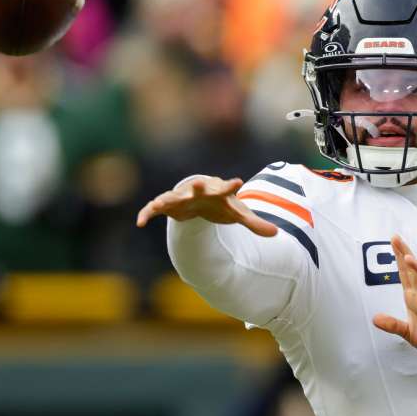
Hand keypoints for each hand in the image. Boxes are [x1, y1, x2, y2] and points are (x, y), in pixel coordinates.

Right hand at [135, 176, 276, 236]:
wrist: (201, 197)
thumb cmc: (221, 204)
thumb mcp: (238, 214)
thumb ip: (255, 223)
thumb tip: (276, 234)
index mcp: (217, 192)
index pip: (227, 188)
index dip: (231, 185)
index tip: (238, 181)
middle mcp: (198, 192)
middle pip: (198, 188)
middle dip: (198, 187)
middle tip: (199, 184)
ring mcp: (181, 197)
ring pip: (173, 197)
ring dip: (168, 199)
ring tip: (161, 203)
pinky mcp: (168, 206)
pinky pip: (154, 208)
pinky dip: (147, 213)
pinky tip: (139, 222)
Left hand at [373, 235, 416, 356]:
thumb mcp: (409, 334)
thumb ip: (393, 325)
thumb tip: (374, 319)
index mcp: (414, 298)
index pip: (405, 274)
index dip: (399, 258)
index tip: (393, 241)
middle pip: (413, 272)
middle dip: (404, 254)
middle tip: (396, 238)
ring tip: (408, 257)